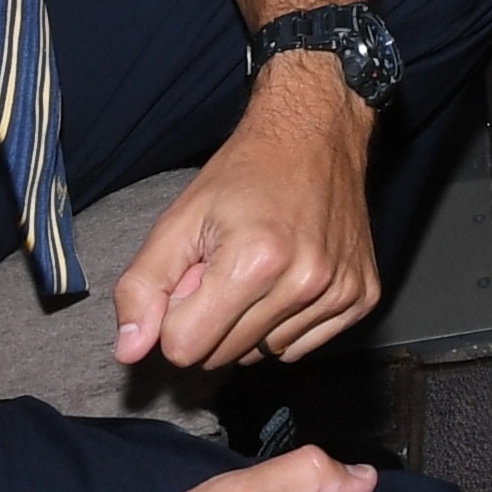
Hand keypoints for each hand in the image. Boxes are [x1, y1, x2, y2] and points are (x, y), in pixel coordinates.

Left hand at [110, 58, 382, 369]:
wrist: (317, 134)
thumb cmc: (246, 173)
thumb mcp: (179, 219)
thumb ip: (143, 286)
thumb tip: (129, 350)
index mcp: (254, 261)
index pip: (186, 347)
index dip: (178, 316)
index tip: (194, 278)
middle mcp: (304, 282)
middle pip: (224, 357)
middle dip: (212, 321)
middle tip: (225, 268)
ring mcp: (339, 293)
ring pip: (264, 356)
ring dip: (250, 325)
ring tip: (260, 270)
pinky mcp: (362, 298)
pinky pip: (301, 348)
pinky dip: (286, 325)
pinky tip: (289, 280)